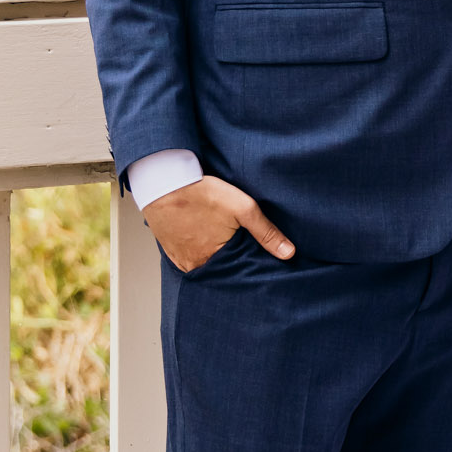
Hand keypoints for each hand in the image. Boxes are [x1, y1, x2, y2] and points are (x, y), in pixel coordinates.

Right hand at [142, 173, 293, 271]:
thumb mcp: (242, 208)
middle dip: (232, 261)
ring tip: (219, 240)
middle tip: (236, 245)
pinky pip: (189, 257)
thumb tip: (289, 253)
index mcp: (215, 261)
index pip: (239, 271)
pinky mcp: (170, 251)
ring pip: (205, 264)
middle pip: (221, 269)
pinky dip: (198, 251)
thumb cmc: (201, 192)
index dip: (248, 263)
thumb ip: (265, 232)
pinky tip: (203, 238)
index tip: (254, 255)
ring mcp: (180, 260)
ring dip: (214, 256)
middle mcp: (196, 266)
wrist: (163, 180)